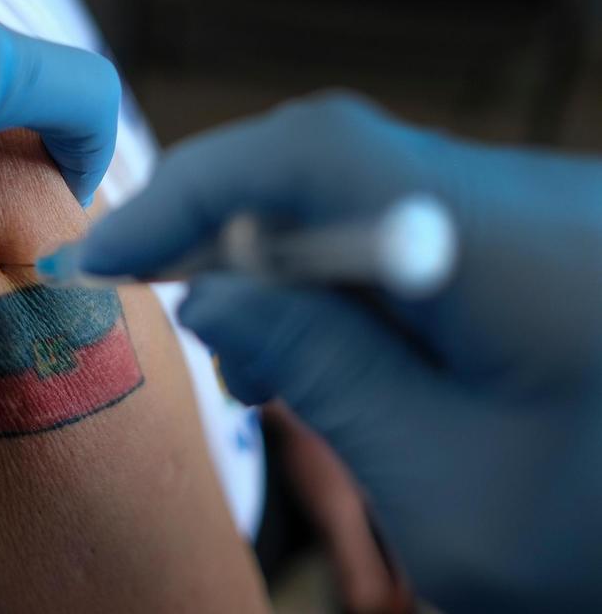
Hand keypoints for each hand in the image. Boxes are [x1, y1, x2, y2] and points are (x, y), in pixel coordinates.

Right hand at [80, 92, 601, 611]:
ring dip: (289, 271)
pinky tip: (345, 360)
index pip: (313, 158)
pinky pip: (409, 229)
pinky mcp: (540, 240)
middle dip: (232, 238)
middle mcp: (531, 203)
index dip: (193, 188)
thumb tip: (217, 291)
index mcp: (513, 254)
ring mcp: (540, 215)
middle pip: (331, 166)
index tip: (109, 250)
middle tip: (189, 325)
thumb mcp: (450, 491)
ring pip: (362, 198)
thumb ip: (325, 373)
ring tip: (272, 372)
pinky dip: (347, 286)